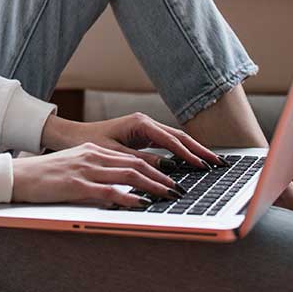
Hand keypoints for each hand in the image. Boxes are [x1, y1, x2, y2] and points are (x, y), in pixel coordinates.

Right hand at [11, 142, 186, 208]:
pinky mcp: (76, 185)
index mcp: (92, 151)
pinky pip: (109, 191)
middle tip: (179, 188)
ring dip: (152, 186)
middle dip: (161, 177)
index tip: (171, 178)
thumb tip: (118, 188)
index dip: (154, 167)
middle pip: (135, 164)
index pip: (131, 158)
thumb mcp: (73, 168)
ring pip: (128, 175)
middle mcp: (92, 156)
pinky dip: (129, 197)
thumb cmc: (43, 176)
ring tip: (169, 195)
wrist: (17, 176)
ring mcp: (85, 170)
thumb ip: (95, 173)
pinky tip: (142, 204)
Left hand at [40, 112, 224, 170]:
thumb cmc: (90, 143)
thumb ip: (141, 161)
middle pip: (179, 136)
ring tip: (212, 163)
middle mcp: (146, 122)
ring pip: (176, 139)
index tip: (203, 167)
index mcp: (140, 123)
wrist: (74, 136)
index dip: (188, 155)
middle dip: (200, 150)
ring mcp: (146, 128)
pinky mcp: (144, 135)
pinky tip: (193, 162)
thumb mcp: (115, 155)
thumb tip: (167, 169)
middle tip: (218, 163)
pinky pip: (168, 144)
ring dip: (194, 151)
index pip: (171, 140)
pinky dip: (182, 152)